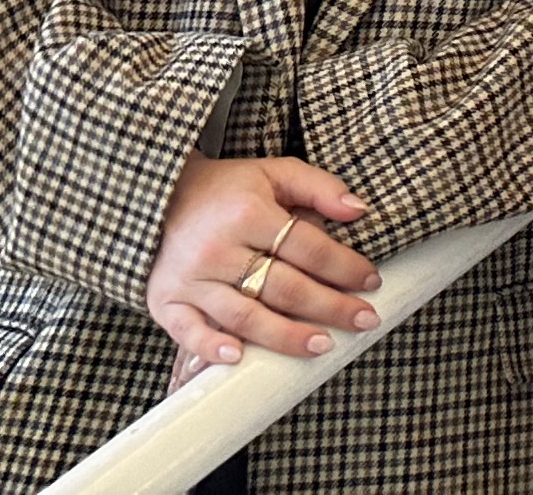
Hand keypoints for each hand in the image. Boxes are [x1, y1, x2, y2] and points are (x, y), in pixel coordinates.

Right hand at [143, 154, 376, 377]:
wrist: (160, 198)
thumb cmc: (228, 190)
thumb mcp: (274, 172)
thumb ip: (320, 187)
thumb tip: (360, 210)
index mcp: (248, 212)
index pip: (308, 246)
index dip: (345, 266)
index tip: (372, 282)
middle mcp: (218, 248)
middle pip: (283, 286)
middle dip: (329, 307)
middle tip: (363, 321)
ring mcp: (191, 279)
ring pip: (245, 315)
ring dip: (286, 336)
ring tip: (321, 346)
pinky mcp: (166, 301)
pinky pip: (188, 331)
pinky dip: (213, 347)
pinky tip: (240, 358)